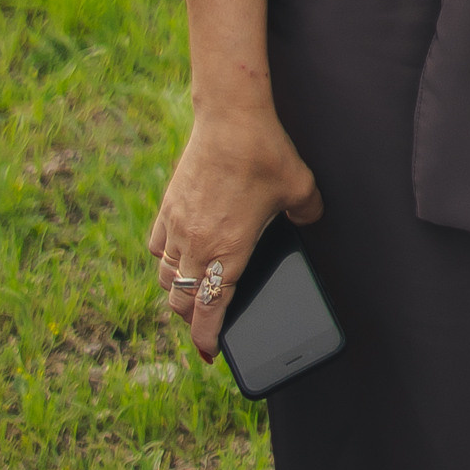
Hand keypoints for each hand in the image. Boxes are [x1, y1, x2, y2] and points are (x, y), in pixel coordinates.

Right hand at [147, 110, 321, 362]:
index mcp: (228, 251)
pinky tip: (177, 255)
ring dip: (176, 292)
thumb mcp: (300, 187)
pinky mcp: (169, 205)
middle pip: (181, 301)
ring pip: (166, 277)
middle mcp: (196, 245)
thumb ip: (308, 212)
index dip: (206, 339)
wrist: (230, 116)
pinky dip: (166, 259)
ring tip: (192, 294)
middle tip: (205, 324)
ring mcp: (178, 225)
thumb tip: (311, 220)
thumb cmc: (266, 153)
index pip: (208, 311)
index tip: (210, 354)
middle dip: (192, 320)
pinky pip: (158, 247)